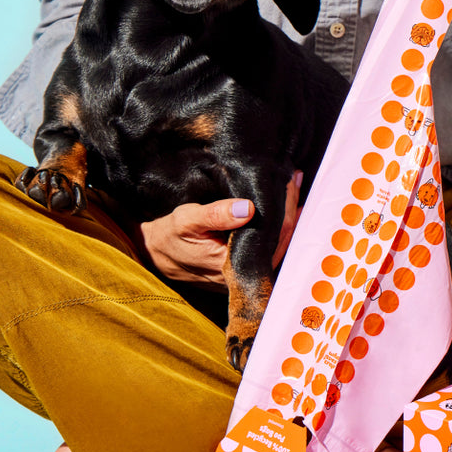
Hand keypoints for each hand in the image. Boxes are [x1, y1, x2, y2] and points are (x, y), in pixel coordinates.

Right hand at [136, 172, 302, 286]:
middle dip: (291, 208)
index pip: (275, 236)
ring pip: (279, 244)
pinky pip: (269, 246)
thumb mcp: (187, 220)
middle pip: (283, 240)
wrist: (157, 253)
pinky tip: (282, 206)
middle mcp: (245, 274)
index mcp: (233, 265)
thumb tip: (247, 208)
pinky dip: (278, 225)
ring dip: (287, 216)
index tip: (290, 181)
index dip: (286, 208)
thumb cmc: (170, 235)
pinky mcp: (246, 268)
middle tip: (294, 178)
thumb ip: (215, 215)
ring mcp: (247, 273)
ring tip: (291, 187)